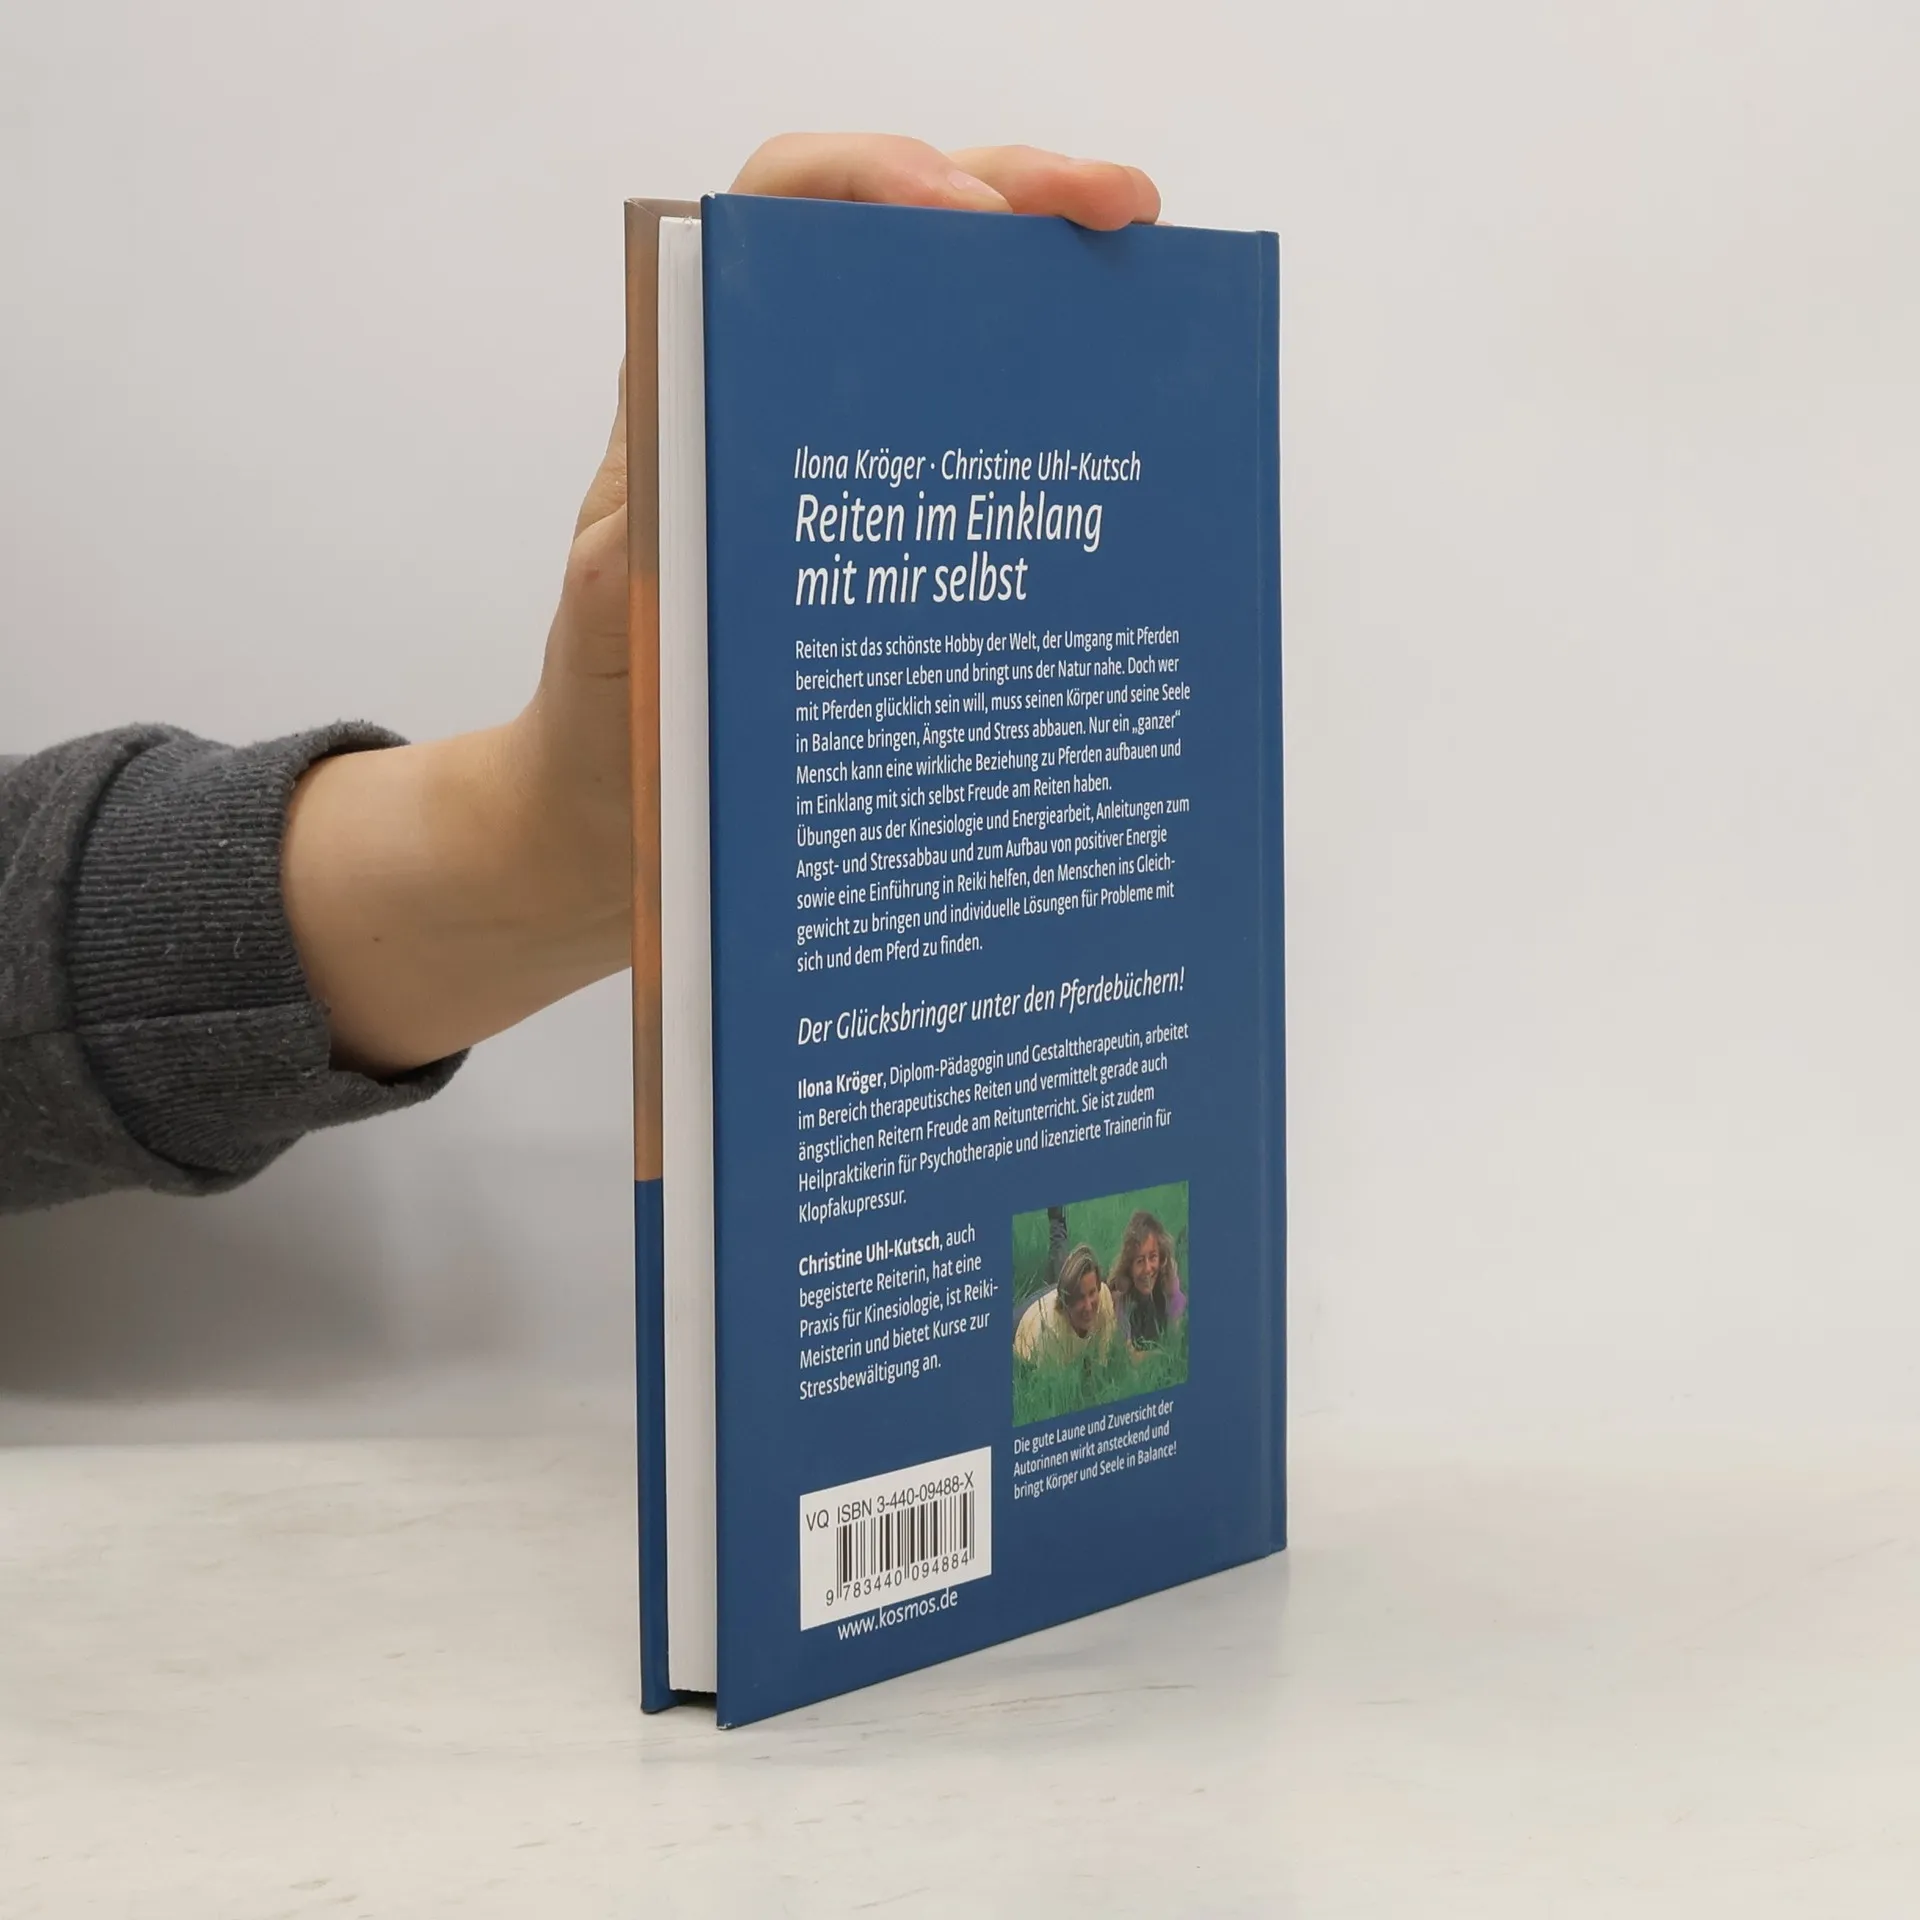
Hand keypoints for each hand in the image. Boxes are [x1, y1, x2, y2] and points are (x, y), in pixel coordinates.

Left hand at [284, 137, 1158, 1074]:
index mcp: (700, 389)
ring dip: (1060, 298)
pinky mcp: (900, 535)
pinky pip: (985, 448)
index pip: (781, 210)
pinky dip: (1060, 423)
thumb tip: (685, 516)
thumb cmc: (610, 720)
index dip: (875, 178)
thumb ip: (642, 568)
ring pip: (961, 330)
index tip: (967, 212)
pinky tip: (1129, 443)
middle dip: (1021, 199)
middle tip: (1124, 215)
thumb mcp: (615, 637)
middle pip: (906, 240)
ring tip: (1155, 303)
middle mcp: (781, 399)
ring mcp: (851, 464)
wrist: (625, 816)